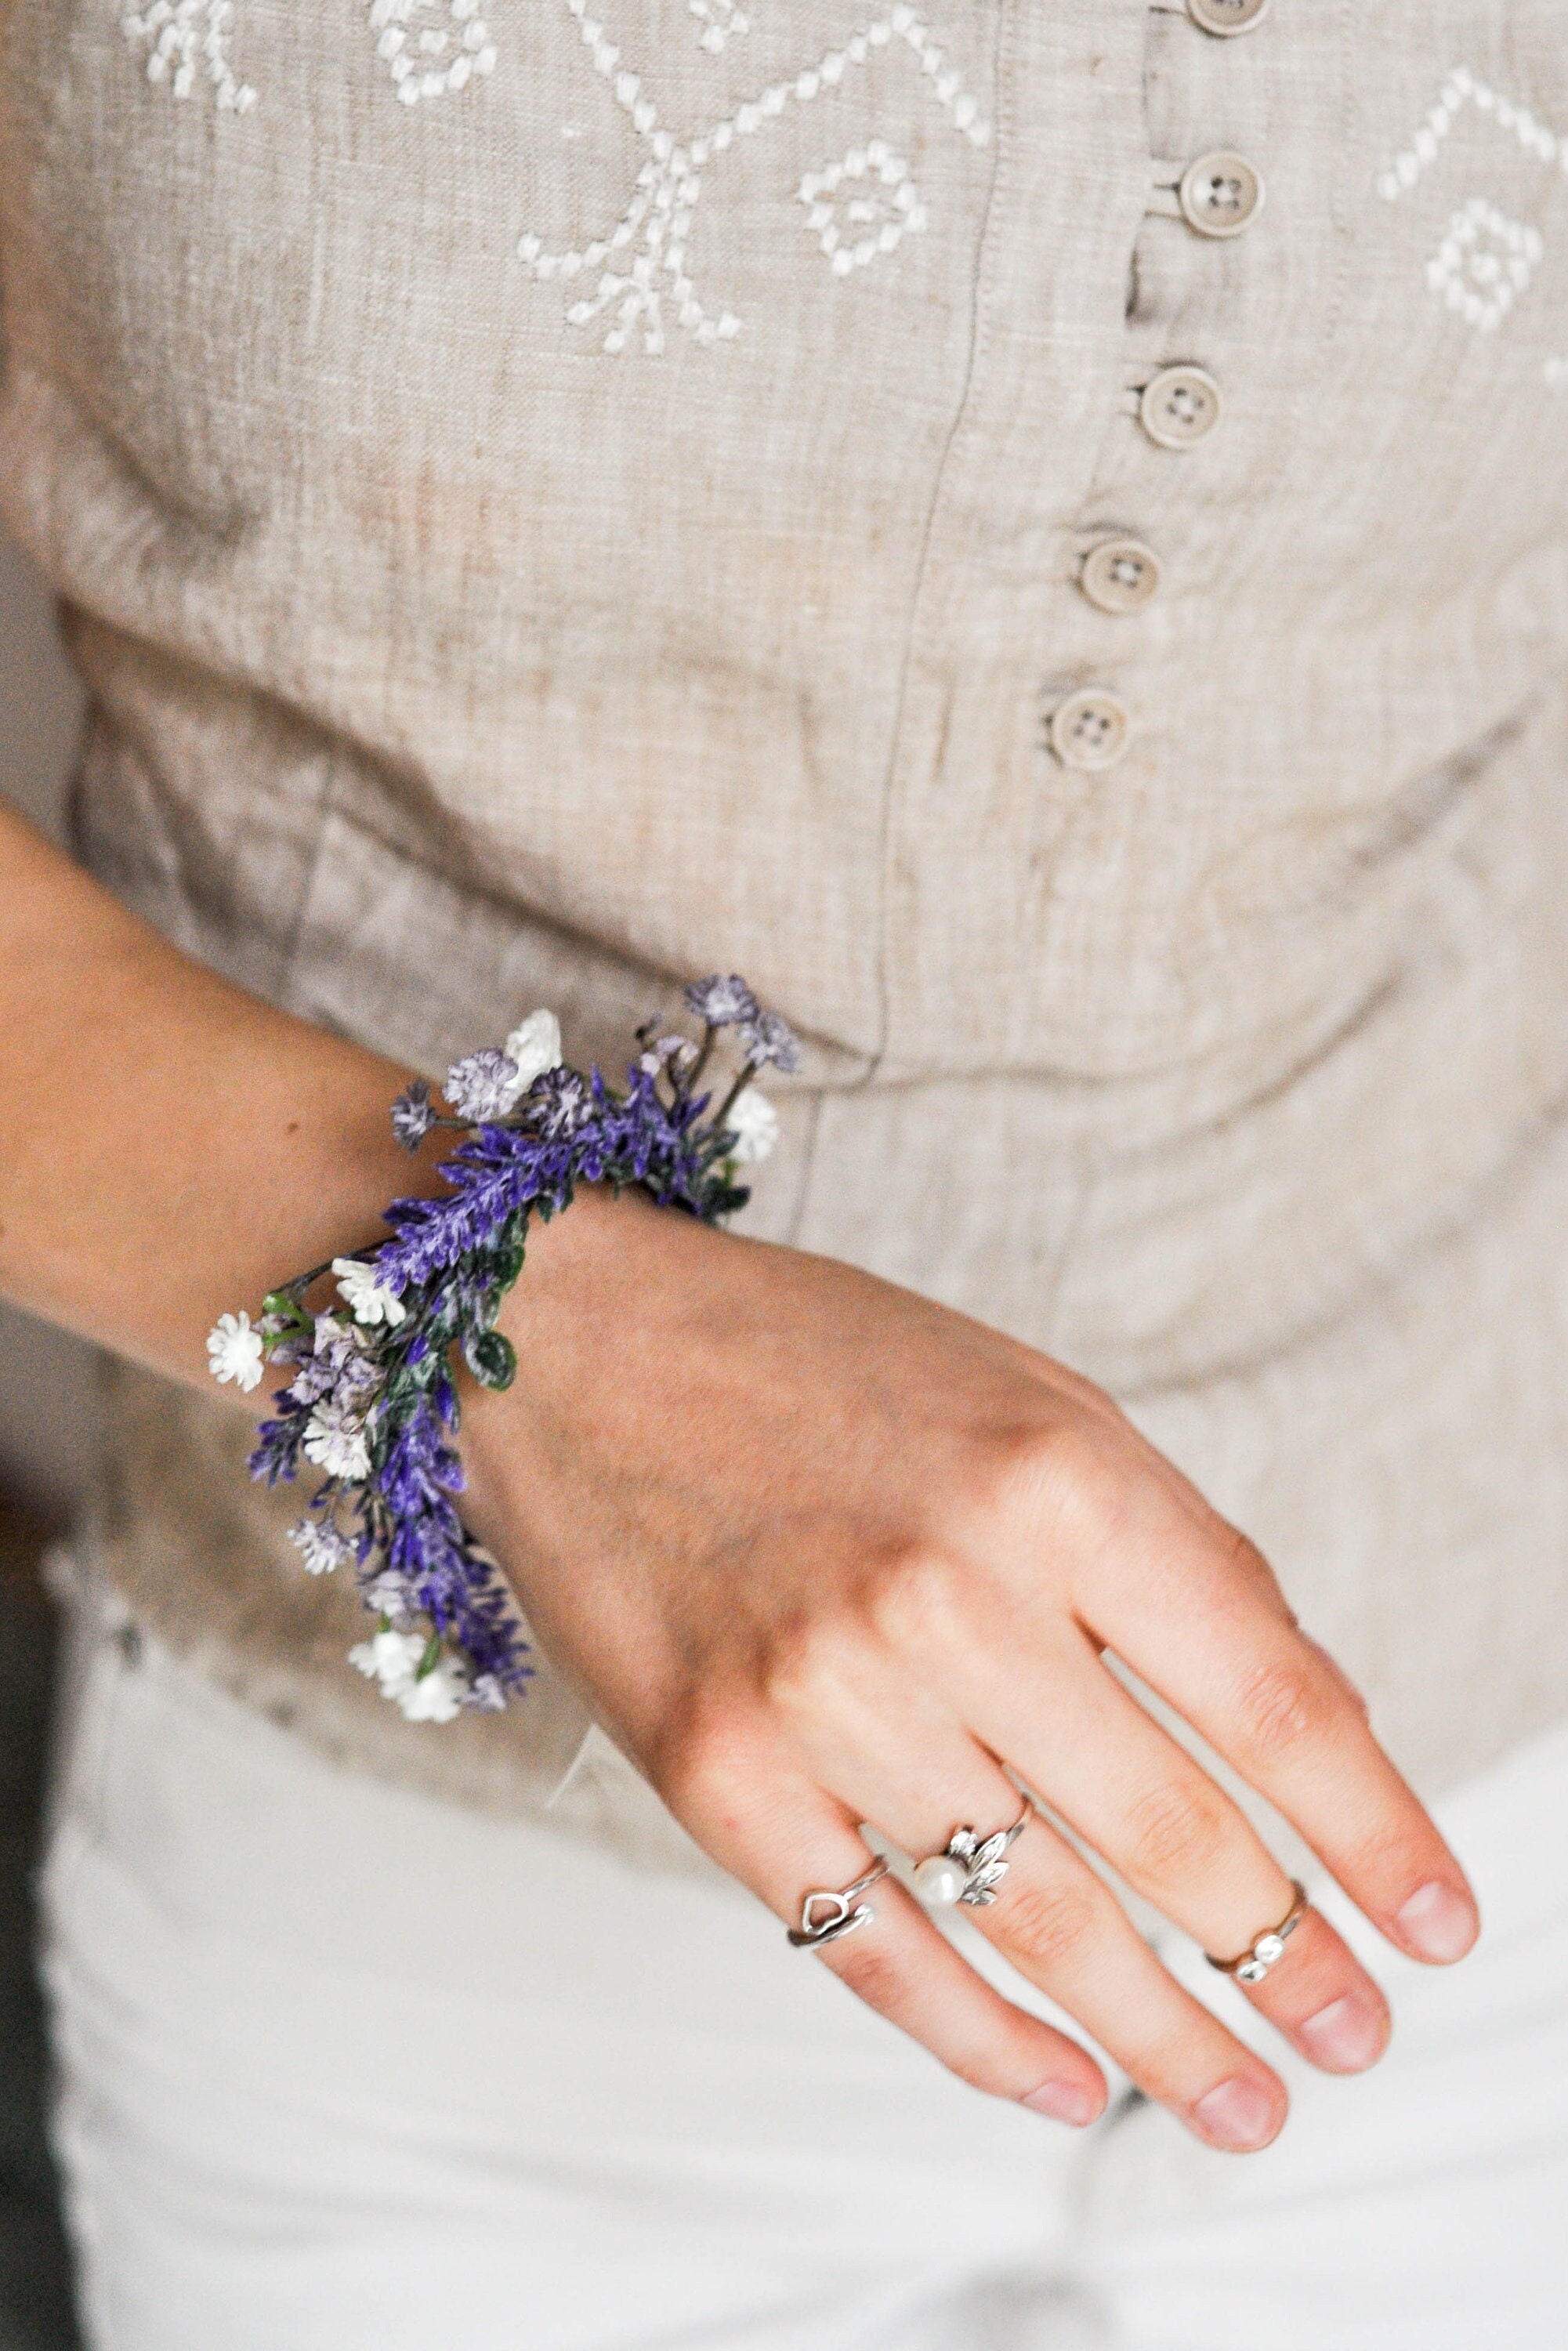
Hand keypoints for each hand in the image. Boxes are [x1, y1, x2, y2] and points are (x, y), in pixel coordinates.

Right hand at [462, 1188, 1478, 2150]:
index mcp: (1059, 1480)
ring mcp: (823, 1693)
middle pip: (1171, 1835)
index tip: (1434, 1924)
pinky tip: (1058, 2082)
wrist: (574, 1338)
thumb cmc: (821, 1361)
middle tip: (1350, 2035)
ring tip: (1241, 2103)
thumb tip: (1311, 1727)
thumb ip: (1175, 1555)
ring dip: (1158, 2036)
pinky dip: (978, 2037)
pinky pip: (873, 1947)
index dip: (1375, 1833)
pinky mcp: (716, 1771)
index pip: (1272, 1702)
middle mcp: (950, 1594)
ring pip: (1035, 1919)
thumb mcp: (1037, 1402)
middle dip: (1287, 1961)